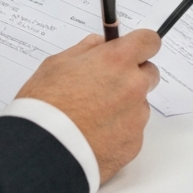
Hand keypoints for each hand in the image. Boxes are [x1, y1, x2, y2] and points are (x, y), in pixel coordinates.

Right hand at [16, 30, 161, 183]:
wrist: (43, 151)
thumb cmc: (45, 105)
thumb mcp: (56, 64)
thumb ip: (86, 50)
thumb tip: (101, 45)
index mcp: (117, 61)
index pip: (148, 41)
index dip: (140, 45)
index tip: (131, 51)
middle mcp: (134, 87)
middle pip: (149, 74)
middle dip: (133, 76)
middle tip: (106, 86)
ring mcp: (136, 117)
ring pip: (139, 105)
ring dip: (124, 106)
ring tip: (92, 118)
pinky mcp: (134, 143)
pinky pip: (132, 131)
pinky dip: (118, 131)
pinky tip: (94, 136)